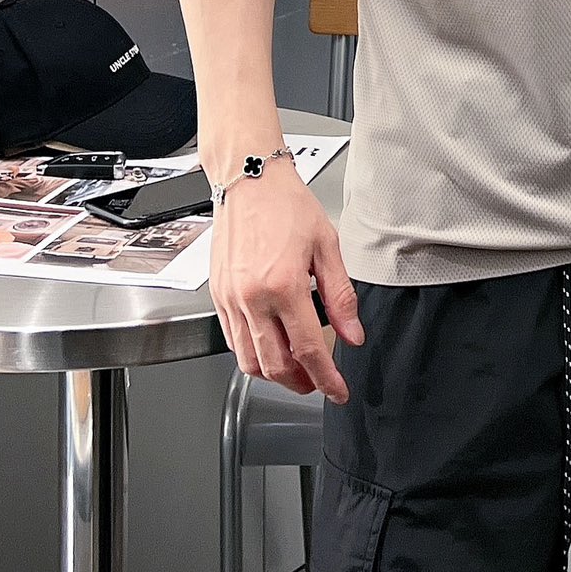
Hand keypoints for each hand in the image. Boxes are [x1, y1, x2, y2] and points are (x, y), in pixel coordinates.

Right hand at [209, 158, 364, 400]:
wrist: (249, 180)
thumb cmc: (286, 204)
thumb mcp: (327, 245)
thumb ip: (341, 296)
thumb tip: (352, 334)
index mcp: (283, 286)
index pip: (308, 350)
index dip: (327, 378)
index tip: (338, 391)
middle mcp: (251, 298)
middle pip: (275, 366)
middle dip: (300, 384)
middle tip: (319, 383)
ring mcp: (230, 299)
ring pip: (249, 361)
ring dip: (274, 376)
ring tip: (296, 372)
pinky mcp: (218, 296)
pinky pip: (233, 341)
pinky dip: (252, 355)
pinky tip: (270, 348)